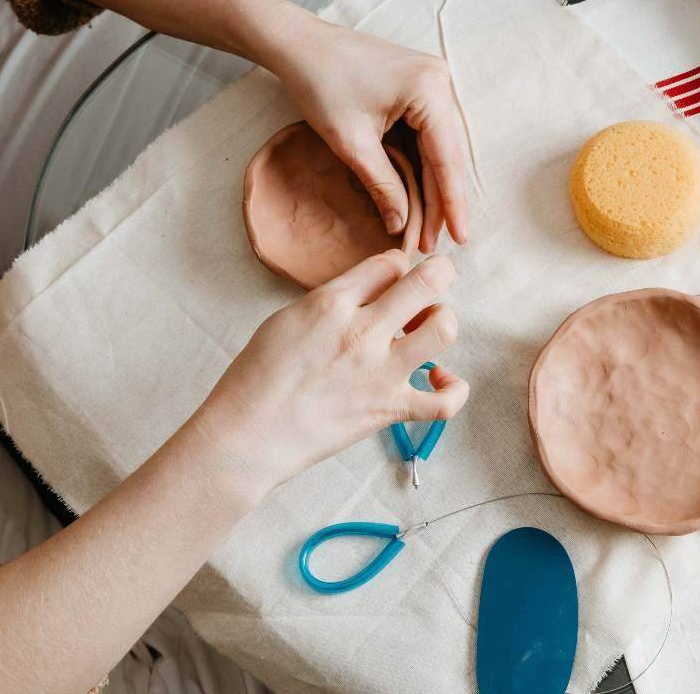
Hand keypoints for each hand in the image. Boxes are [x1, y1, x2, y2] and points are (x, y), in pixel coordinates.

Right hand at [190, 251, 467, 493]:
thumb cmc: (258, 377)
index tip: (392, 280)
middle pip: (428, 282)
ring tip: (425, 333)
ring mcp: (381, 373)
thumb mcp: (288, 318)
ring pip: (444, 330)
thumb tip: (368, 291)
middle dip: (437, 276)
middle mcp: (362, 332)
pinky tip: (439, 378)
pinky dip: (453, 389)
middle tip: (428, 288)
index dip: (396, 267)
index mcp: (331, 303)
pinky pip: (445, 401)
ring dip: (442, 324)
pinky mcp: (390, 410)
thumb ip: (333, 300)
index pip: (389, 263)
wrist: (246, 436)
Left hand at [267, 18, 471, 250]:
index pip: (446, 158)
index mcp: (429, 89)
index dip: (451, 203)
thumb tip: (401, 224)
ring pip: (438, 147)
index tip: (458, 238)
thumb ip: (382, 184)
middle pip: (447, 154)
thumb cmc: (320, 83)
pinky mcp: (418, 86)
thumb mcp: (351, 142)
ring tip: (427, 226)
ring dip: (431, 185)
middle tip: (434, 241)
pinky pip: (427, 134)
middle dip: (440, 200)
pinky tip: (419, 194)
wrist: (299, 44)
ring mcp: (431, 82)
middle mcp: (440, 81)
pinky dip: (421, 164)